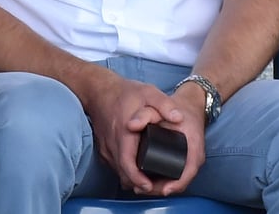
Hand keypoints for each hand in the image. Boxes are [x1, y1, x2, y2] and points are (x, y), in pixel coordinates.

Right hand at [83, 72, 198, 194]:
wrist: (100, 90)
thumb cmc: (125, 92)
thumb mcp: (149, 92)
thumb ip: (165, 105)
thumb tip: (178, 118)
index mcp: (124, 133)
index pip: (128, 164)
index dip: (138, 178)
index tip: (149, 185)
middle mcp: (112, 144)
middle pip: (123, 173)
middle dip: (138, 183)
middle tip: (155, 187)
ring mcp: (106, 148)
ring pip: (118, 171)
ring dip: (131, 178)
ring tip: (148, 181)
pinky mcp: (103, 148)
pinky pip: (114, 165)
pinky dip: (125, 170)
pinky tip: (137, 168)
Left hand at [149, 82, 208, 195]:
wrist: (190, 105)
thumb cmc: (178, 107)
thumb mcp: (161, 106)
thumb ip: (145, 114)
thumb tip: (130, 126)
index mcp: (194, 144)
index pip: (189, 170)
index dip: (177, 183)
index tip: (163, 189)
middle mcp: (196, 155)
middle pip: (182, 181)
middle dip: (162, 188)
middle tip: (141, 188)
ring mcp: (192, 159)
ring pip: (179, 182)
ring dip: (162, 188)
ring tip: (142, 187)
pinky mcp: (187, 160)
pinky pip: (178, 177)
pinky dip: (165, 183)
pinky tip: (150, 183)